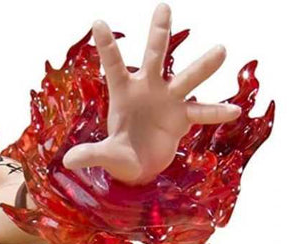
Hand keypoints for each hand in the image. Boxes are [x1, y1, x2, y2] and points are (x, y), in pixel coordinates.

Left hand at [63, 3, 240, 184]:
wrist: (139, 168)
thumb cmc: (120, 155)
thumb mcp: (106, 155)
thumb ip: (90, 154)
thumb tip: (67, 161)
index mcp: (123, 93)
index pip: (113, 65)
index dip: (106, 46)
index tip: (98, 22)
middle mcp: (148, 89)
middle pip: (154, 56)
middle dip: (158, 33)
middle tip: (163, 7)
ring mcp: (167, 100)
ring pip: (186, 79)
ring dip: (203, 66)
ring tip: (221, 49)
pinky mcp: (182, 117)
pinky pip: (202, 112)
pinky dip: (217, 112)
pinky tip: (234, 110)